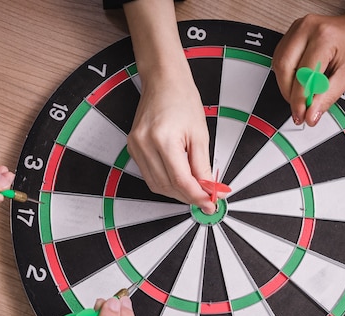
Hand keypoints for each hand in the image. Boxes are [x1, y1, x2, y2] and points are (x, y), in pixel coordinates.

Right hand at [128, 75, 214, 213]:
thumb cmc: (182, 99)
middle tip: (206, 199)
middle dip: (188, 197)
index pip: (181, 181)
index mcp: (163, 139)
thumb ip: (203, 166)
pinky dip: (166, 182)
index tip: (210, 203)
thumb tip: (208, 189)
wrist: (164, 81)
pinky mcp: (133, 148)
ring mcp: (135, 147)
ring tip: (195, 190)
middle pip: (167, 186)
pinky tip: (180, 179)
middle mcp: (144, 144)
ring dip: (177, 192)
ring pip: (156, 185)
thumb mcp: (200, 134)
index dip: (197, 197)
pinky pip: (149, 175)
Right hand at [272, 11, 344, 126]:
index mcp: (324, 37)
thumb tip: (311, 115)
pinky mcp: (291, 34)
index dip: (300, 99)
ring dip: (287, 86)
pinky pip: (280, 58)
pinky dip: (287, 76)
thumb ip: (328, 96)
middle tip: (300, 110)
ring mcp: (296, 29)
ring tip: (302, 97)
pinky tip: (299, 83)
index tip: (302, 116)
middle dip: (290, 93)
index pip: (303, 73)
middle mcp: (306, 28)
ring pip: (279, 64)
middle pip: (284, 67)